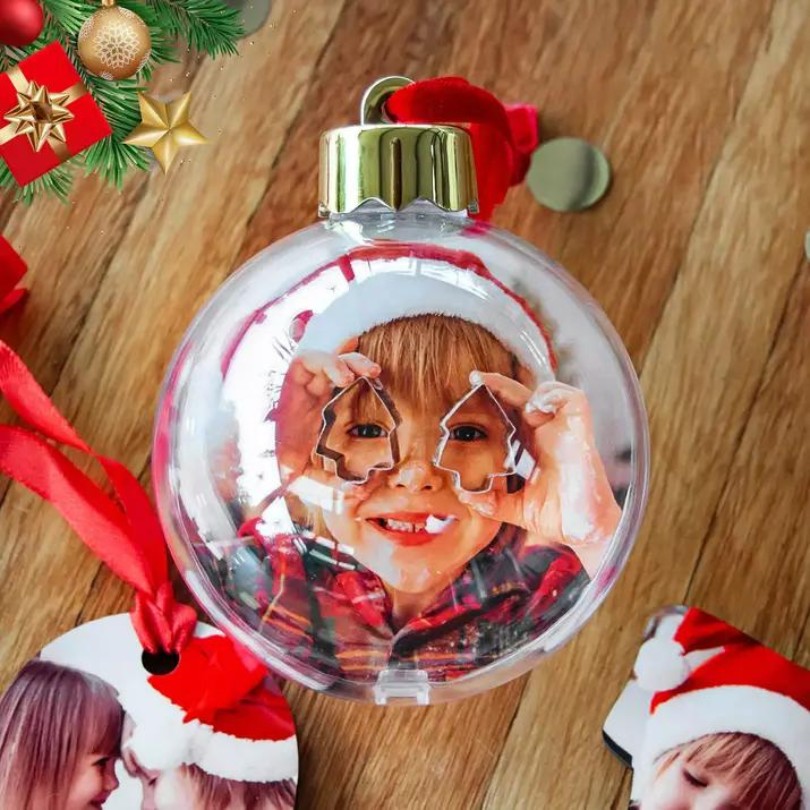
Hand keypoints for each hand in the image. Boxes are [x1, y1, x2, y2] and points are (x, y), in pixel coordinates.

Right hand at [274, 339, 380, 487]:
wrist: (246, 464)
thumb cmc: (271, 467)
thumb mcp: (307, 476)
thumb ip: (331, 481)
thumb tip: (359, 490)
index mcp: (319, 410)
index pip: (343, 386)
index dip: (361, 378)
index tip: (382, 382)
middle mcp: (311, 395)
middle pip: (339, 367)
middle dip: (360, 365)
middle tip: (377, 373)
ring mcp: (299, 386)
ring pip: (327, 358)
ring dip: (349, 361)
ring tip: (366, 372)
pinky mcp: (287, 380)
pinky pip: (308, 361)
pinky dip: (329, 363)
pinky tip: (342, 378)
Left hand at [458, 372, 620, 576]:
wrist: (586, 533)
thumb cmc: (559, 518)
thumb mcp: (516, 509)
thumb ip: (491, 502)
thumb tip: (464, 496)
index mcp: (532, 448)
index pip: (511, 414)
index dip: (494, 399)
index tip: (471, 389)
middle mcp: (548, 436)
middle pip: (524, 398)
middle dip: (501, 384)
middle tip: (476, 377)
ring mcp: (565, 433)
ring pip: (552, 392)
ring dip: (530, 391)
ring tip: (516, 406)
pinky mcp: (581, 435)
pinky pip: (574, 400)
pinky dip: (554, 396)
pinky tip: (536, 409)